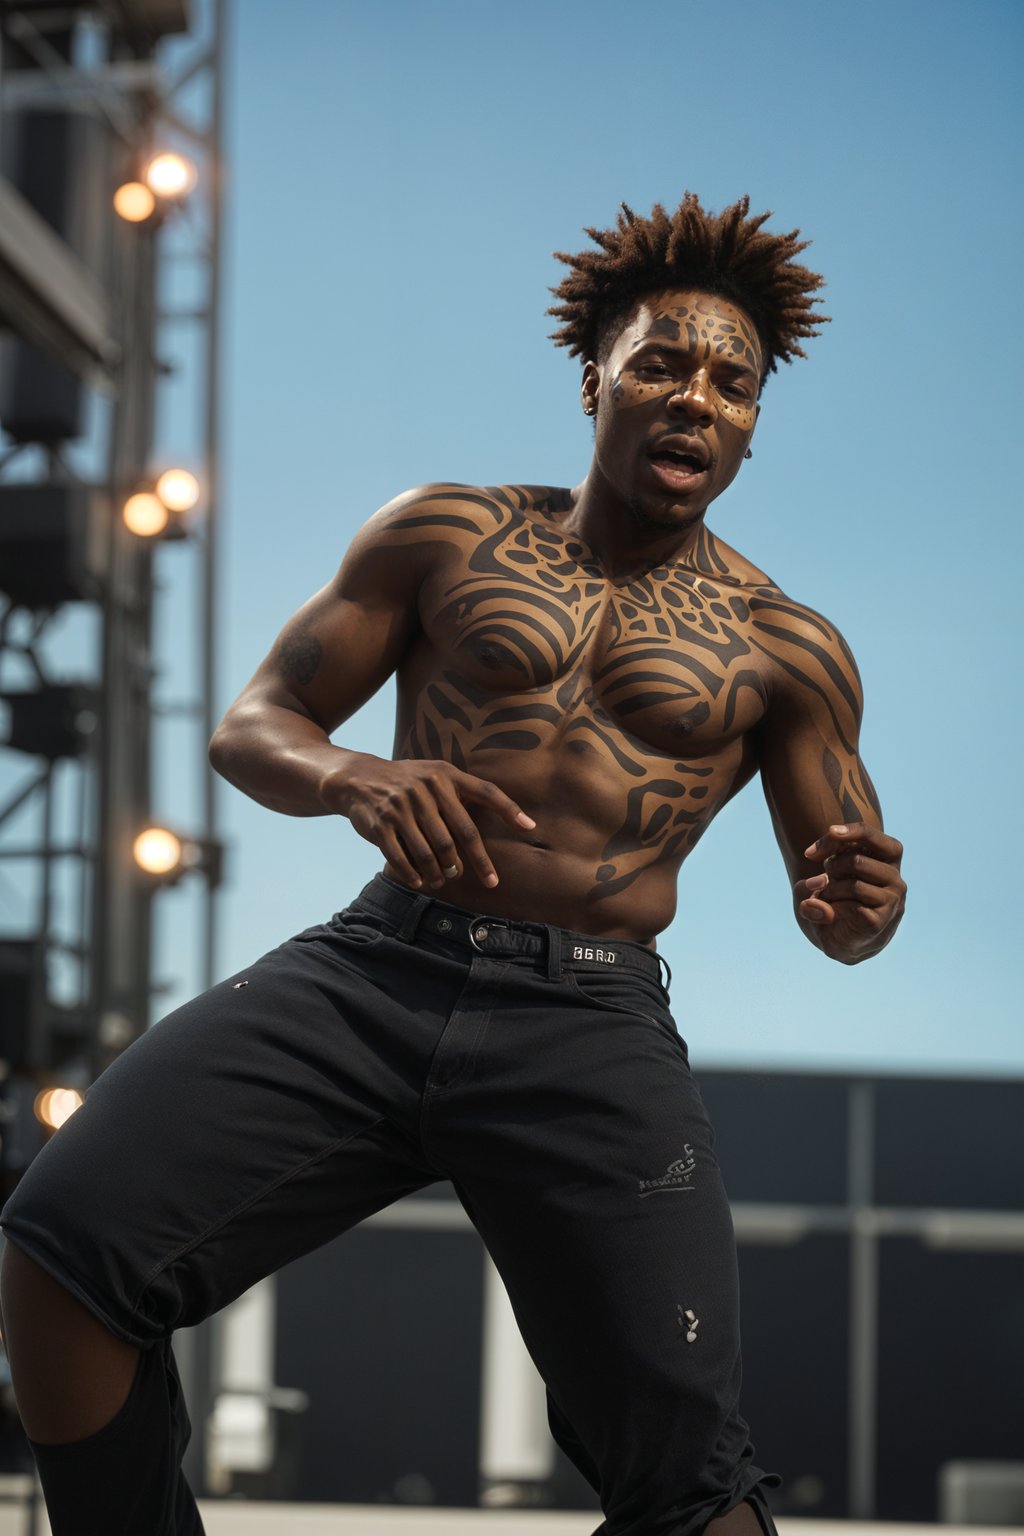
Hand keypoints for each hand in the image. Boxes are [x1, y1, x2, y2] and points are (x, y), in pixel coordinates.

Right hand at [323, 754, 535, 890]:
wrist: (359, 778)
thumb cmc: (409, 782)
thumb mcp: (437, 775)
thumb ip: (467, 792)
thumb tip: (507, 819)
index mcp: (446, 775)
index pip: (486, 792)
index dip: (509, 810)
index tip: (530, 828)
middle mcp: (425, 788)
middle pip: (456, 837)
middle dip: (466, 862)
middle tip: (464, 875)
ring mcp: (401, 807)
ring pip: (430, 852)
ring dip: (439, 872)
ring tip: (442, 880)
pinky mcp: (380, 825)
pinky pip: (401, 858)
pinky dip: (413, 874)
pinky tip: (420, 881)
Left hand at [796, 822, 905, 961]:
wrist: (842, 939)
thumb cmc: (836, 899)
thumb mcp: (821, 878)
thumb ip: (816, 876)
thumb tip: (816, 891)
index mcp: (887, 860)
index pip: (872, 836)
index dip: (850, 831)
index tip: (830, 832)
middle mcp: (895, 878)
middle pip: (856, 859)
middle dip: (831, 867)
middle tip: (824, 878)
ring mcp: (892, 900)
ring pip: (854, 884)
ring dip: (830, 890)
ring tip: (827, 896)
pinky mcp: (881, 920)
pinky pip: (851, 906)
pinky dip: (833, 908)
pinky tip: (832, 913)